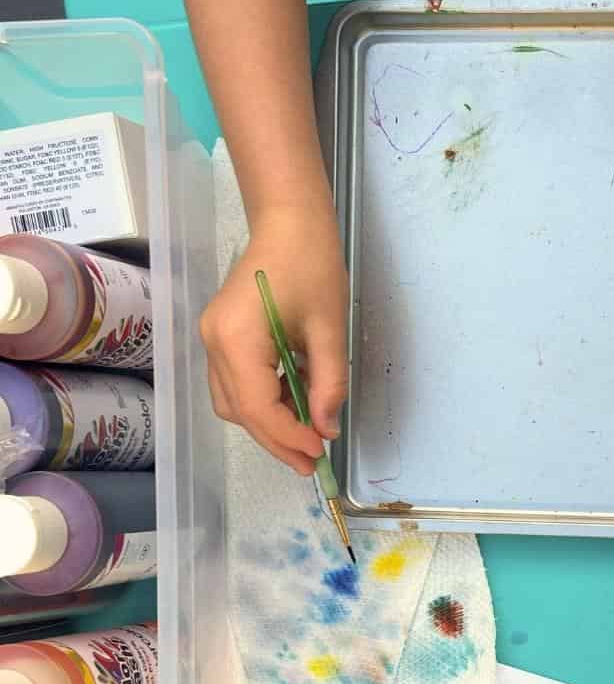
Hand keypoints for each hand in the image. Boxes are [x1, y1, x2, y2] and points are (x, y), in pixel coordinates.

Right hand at [201, 207, 348, 473]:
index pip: (257, 407)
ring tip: (309, 436)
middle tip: (313, 462)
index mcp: (236, 339)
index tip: (320, 452)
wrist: (289, 221)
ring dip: (270, 424)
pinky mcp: (222, 336)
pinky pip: (237, 383)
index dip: (288, 436)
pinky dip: (265, 401)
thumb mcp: (330, 329)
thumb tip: (326, 428)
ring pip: (234, 402)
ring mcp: (212, 340)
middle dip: (277, 440)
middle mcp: (214, 344)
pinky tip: (297, 405)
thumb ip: (329, 383)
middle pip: (240, 412)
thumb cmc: (313, 264)